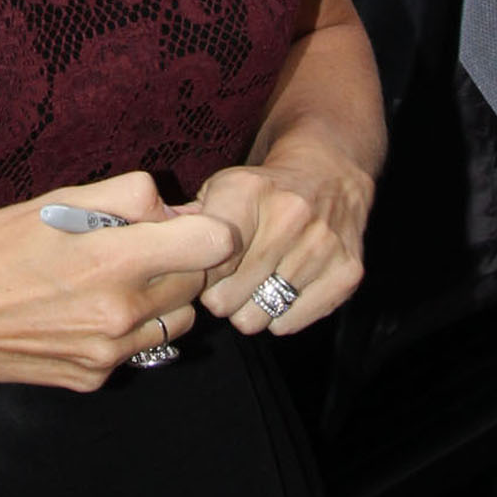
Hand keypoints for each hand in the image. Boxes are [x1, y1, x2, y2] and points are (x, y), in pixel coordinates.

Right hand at [0, 171, 240, 390]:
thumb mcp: (54, 200)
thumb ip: (127, 198)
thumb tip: (177, 209)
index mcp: (112, 261)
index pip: (214, 244)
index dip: (208, 227)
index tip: (186, 222)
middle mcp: (118, 315)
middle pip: (198, 282)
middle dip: (181, 259)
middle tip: (136, 245)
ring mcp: (107, 355)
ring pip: (178, 321)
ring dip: (162, 298)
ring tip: (113, 279)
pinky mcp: (92, 379)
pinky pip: (139, 349)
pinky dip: (127, 330)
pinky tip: (83, 311)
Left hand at [195, 152, 370, 336]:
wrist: (330, 172)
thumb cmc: (262, 190)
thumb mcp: (220, 189)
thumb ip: (181, 221)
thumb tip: (150, 247)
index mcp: (248, 192)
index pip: (203, 266)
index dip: (196, 276)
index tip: (203, 270)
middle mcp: (289, 217)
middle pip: (225, 301)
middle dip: (221, 296)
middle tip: (230, 280)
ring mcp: (322, 247)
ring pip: (257, 318)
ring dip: (251, 307)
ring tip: (257, 282)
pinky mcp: (347, 273)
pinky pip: (290, 325)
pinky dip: (282, 314)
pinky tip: (285, 285)